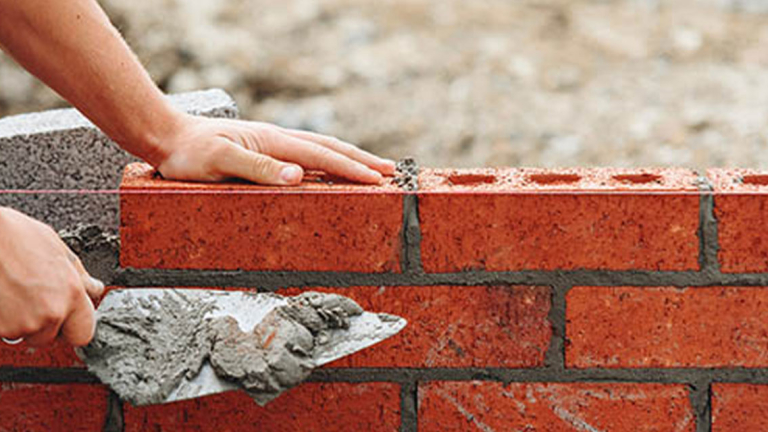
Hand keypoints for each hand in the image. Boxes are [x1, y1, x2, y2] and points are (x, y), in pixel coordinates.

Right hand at [0, 208, 103, 346]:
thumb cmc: (16, 235)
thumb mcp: (58, 249)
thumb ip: (80, 276)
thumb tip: (94, 289)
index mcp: (72, 294)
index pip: (83, 334)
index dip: (73, 326)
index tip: (67, 318)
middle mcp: (51, 314)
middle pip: (51, 337)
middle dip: (45, 322)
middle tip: (33, 297)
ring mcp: (22, 324)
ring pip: (26, 334)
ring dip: (22, 321)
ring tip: (14, 292)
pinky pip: (5, 331)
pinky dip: (3, 320)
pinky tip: (3, 296)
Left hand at [156, 114, 395, 185]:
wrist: (166, 138)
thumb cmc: (189, 154)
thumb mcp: (219, 161)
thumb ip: (258, 168)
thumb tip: (297, 175)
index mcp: (273, 141)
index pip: (321, 156)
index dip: (352, 168)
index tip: (378, 179)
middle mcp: (277, 140)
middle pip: (329, 148)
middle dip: (361, 161)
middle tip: (389, 172)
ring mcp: (272, 144)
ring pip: (320, 150)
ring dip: (348, 159)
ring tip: (371, 169)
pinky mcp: (265, 151)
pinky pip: (305, 156)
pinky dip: (327, 162)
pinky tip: (330, 170)